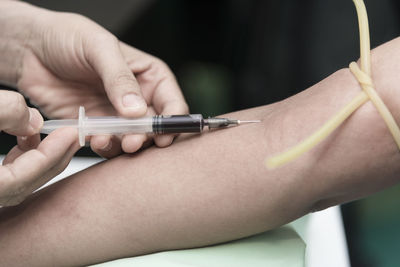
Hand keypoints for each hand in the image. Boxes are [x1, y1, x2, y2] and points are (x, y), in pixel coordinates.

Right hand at [0, 90, 79, 206]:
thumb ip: (6, 112)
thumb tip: (35, 122)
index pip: (21, 179)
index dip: (50, 154)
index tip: (71, 134)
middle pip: (24, 184)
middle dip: (54, 157)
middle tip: (76, 135)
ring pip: (18, 181)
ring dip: (40, 157)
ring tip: (57, 133)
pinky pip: (8, 174)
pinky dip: (23, 157)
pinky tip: (29, 136)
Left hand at [14, 6, 187, 157]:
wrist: (30, 50)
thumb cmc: (68, 37)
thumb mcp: (99, 48)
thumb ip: (120, 79)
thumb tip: (137, 110)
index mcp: (148, 75)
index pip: (172, 102)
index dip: (172, 120)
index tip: (163, 133)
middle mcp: (137, 97)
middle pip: (155, 126)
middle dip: (146, 137)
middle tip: (132, 142)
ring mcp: (117, 114)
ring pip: (133, 139)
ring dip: (124, 144)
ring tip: (106, 139)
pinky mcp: (97, 126)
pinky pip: (109, 143)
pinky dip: (105, 146)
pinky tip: (94, 139)